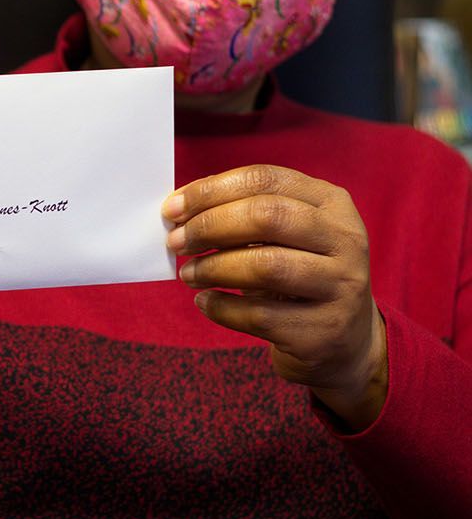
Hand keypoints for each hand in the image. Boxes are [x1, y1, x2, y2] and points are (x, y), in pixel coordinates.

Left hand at [163, 165, 386, 430]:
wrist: (345, 338)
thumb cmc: (300, 274)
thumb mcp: (287, 236)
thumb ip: (244, 214)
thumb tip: (181, 208)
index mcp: (332, 203)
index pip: (265, 180)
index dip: (211, 190)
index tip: (172, 208)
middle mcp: (345, 240)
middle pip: (267, 217)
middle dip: (210, 226)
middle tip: (177, 242)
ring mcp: (340, 286)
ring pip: (266, 266)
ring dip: (214, 268)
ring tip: (189, 274)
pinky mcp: (323, 330)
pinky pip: (259, 315)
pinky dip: (221, 307)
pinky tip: (205, 302)